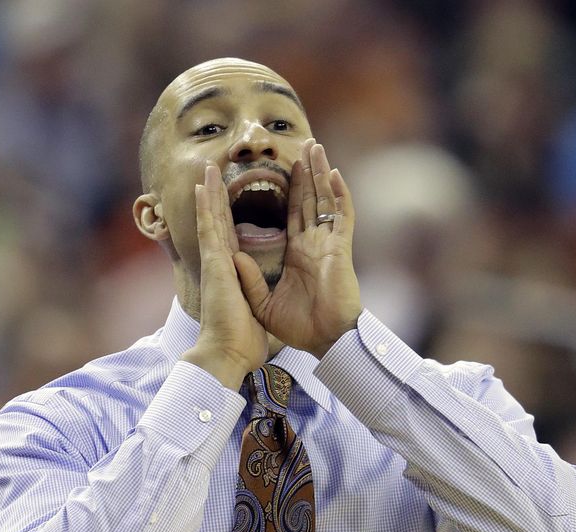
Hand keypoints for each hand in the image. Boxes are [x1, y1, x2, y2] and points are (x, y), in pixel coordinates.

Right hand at [181, 163, 267, 389]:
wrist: (227, 354)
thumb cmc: (240, 340)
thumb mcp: (253, 311)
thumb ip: (251, 295)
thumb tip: (252, 292)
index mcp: (231, 274)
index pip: (230, 238)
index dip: (227, 217)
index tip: (226, 199)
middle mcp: (220, 264)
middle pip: (218, 223)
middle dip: (216, 197)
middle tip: (211, 173)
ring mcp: (215, 262)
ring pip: (212, 219)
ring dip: (209, 193)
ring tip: (207, 169)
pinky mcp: (215, 264)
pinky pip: (210, 228)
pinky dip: (207, 206)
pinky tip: (204, 186)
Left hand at [235, 140, 361, 358]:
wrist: (324, 341)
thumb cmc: (298, 327)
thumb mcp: (263, 302)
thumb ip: (249, 278)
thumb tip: (233, 253)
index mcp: (297, 253)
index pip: (290, 213)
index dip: (286, 191)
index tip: (279, 169)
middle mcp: (313, 243)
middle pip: (309, 199)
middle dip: (305, 172)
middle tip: (302, 145)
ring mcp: (328, 244)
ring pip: (325, 200)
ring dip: (320, 173)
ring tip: (314, 147)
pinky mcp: (340, 249)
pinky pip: (342, 216)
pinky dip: (340, 195)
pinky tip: (334, 173)